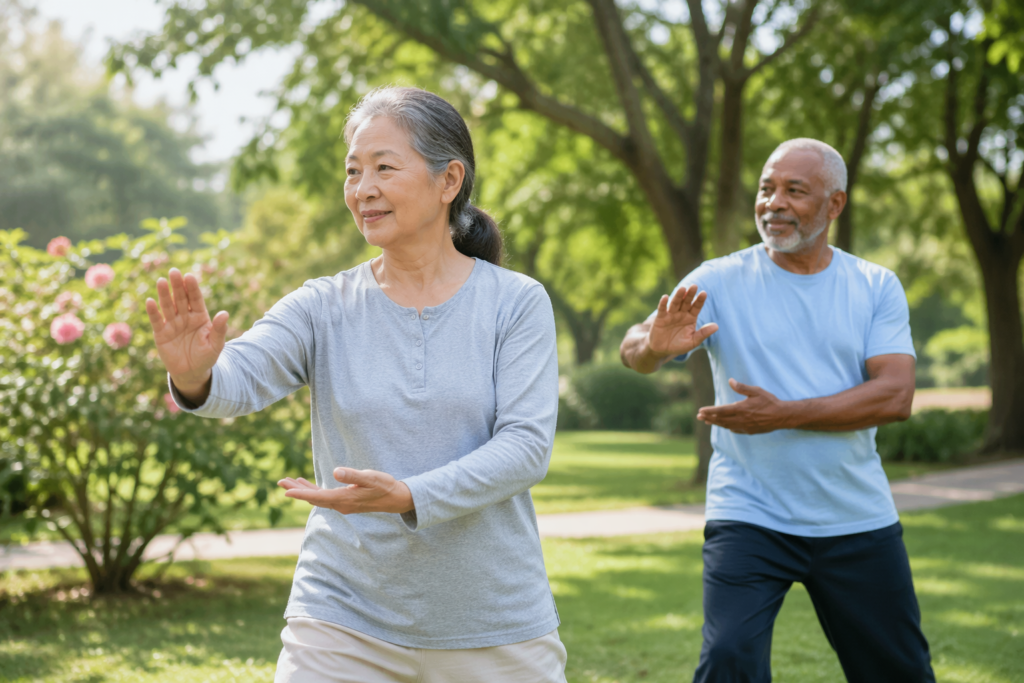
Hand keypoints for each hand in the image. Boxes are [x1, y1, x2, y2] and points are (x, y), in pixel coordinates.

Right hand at [145, 268, 228, 393]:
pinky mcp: (161, 334)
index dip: (192, 288)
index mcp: (200, 316)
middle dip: (177, 286)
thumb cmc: (206, 356)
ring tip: (161, 281)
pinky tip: (150, 301)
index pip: (196, 299)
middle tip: (174, 272)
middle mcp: (185, 317)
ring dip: (164, 294)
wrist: (192, 372)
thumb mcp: (216, 344)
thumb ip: (220, 329)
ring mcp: (172, 324)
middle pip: (181, 299)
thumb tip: (225, 313)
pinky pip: (157, 321)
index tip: (189, 276)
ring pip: (168, 306)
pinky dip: (153, 312)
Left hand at [278, 468, 414, 514]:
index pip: (318, 497)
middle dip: (296, 490)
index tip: (286, 490)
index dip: (301, 493)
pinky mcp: (346, 501)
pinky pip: (324, 498)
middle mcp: (341, 505)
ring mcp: (343, 504)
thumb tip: (335, 471)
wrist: (396, 498)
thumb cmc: (385, 486)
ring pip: (318, 498)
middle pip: (314, 499)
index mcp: (344, 499)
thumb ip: (353, 475)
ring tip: (289, 482)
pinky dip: (313, 491)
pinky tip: (308, 485)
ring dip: (303, 490)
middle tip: (280, 482)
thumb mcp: (371, 478)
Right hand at [647, 284, 718, 359]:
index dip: (699, 300)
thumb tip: (716, 326)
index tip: (703, 293)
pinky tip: (665, 297)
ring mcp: (670, 314)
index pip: (696, 307)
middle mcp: (681, 313)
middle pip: (686, 302)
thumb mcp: (692, 341)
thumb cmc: (678, 345)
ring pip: (675, 303)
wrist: (662, 350)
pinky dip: (663, 303)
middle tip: (694, 286)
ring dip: (678, 296)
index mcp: (690, 317)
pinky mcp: (660, 318)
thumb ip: (703, 334)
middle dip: (690, 294)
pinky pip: (662, 309)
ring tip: (682, 289)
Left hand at [696, 379, 792, 434]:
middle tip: (698, 417)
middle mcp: (741, 419)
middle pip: (721, 420)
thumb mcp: (757, 391)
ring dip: (716, 423)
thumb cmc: (770, 401)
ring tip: (707, 421)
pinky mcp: (750, 431)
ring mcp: (745, 426)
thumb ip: (742, 387)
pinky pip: (736, 430)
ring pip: (726, 426)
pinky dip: (728, 427)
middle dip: (708, 418)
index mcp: (741, 408)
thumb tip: (730, 381)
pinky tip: (725, 426)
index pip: (721, 411)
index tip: (700, 411)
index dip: (709, 411)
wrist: (782, 416)